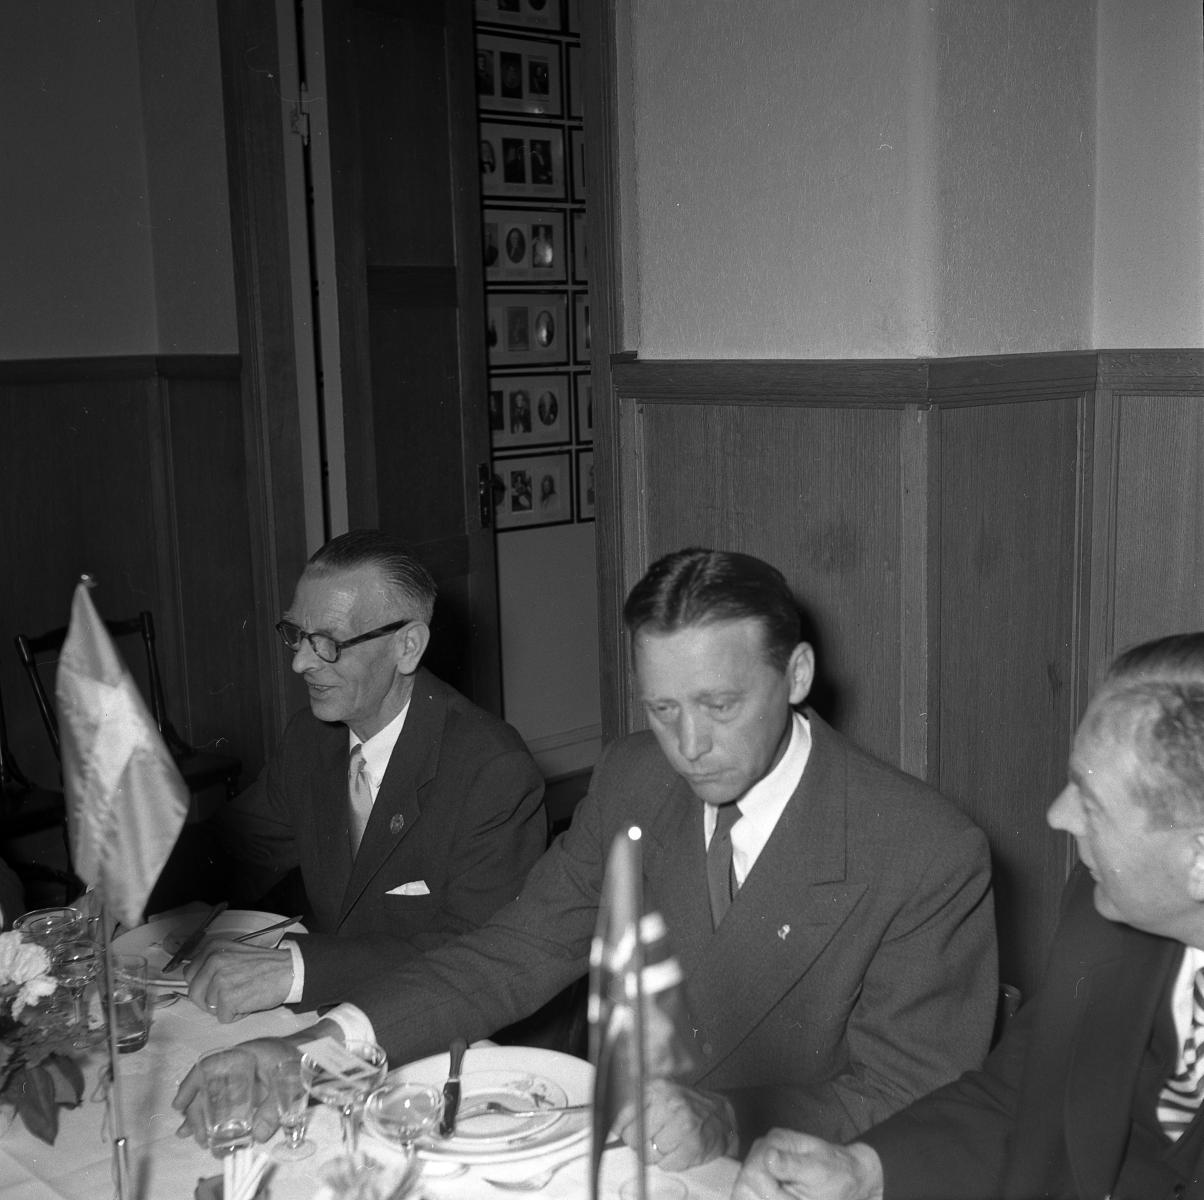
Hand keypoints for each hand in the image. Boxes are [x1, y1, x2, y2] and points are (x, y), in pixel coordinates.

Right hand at [172, 1038, 298, 1146]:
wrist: (319, 1052)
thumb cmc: (302, 1059)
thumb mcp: (290, 1082)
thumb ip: (274, 1108)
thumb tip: (256, 1135)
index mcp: (244, 1055)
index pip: (209, 1067)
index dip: (191, 1086)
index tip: (179, 1106)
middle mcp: (238, 1065)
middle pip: (208, 1086)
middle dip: (196, 1111)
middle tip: (195, 1135)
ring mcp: (243, 1077)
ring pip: (215, 1095)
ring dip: (203, 1116)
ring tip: (194, 1138)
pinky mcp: (250, 1089)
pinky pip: (228, 1102)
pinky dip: (217, 1116)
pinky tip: (208, 1132)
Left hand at [184, 938, 294, 1020]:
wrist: (290, 970)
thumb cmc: (265, 965)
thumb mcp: (234, 954)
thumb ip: (212, 963)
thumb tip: (192, 981)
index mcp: (213, 948)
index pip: (189, 975)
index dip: (203, 984)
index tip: (218, 984)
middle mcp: (213, 961)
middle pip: (194, 994)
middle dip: (210, 1000)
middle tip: (232, 993)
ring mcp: (220, 980)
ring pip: (208, 1007)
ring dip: (226, 1007)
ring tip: (244, 994)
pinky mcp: (228, 998)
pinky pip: (223, 1017)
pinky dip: (237, 1015)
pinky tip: (250, 1001)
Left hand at [612, 1079, 736, 1171]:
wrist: (722, 1117)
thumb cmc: (688, 1108)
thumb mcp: (660, 1096)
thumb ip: (635, 1107)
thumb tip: (610, 1126)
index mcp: (655, 1087)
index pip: (622, 1115)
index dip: (621, 1129)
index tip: (624, 1132)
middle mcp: (668, 1102)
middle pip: (632, 1137)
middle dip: (640, 1143)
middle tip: (655, 1137)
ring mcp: (681, 1124)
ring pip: (648, 1154)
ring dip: (657, 1154)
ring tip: (671, 1142)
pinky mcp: (692, 1145)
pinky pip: (666, 1165)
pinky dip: (672, 1162)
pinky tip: (681, 1149)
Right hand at [732, 1129, 884, 1199]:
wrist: (848, 1176)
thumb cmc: (837, 1174)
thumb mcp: (819, 1171)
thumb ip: (792, 1165)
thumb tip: (768, 1156)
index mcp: (776, 1141)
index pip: (752, 1172)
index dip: (770, 1193)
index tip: (793, 1199)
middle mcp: (762, 1149)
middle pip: (743, 1185)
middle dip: (767, 1198)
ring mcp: (760, 1163)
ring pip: (743, 1192)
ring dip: (765, 1199)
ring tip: (792, 1198)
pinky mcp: (762, 1178)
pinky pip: (750, 1195)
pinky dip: (765, 1198)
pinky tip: (784, 1197)